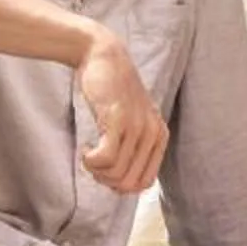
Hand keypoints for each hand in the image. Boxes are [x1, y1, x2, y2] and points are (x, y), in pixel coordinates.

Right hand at [74, 35, 167, 192]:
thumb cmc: (113, 92)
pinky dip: (91, 161)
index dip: (120, 185)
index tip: (106, 172)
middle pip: (128, 183)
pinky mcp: (118, 119)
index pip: (144, 184)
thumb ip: (134, 150)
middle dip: (106, 181)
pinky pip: (105, 159)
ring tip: (90, 154)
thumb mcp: (132, 122)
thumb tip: (123, 188)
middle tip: (95, 164)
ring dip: (96, 171)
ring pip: (115, 174)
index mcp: (159, 137)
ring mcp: (137, 126)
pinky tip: (86, 149)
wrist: (104, 56)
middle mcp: (153, 133)